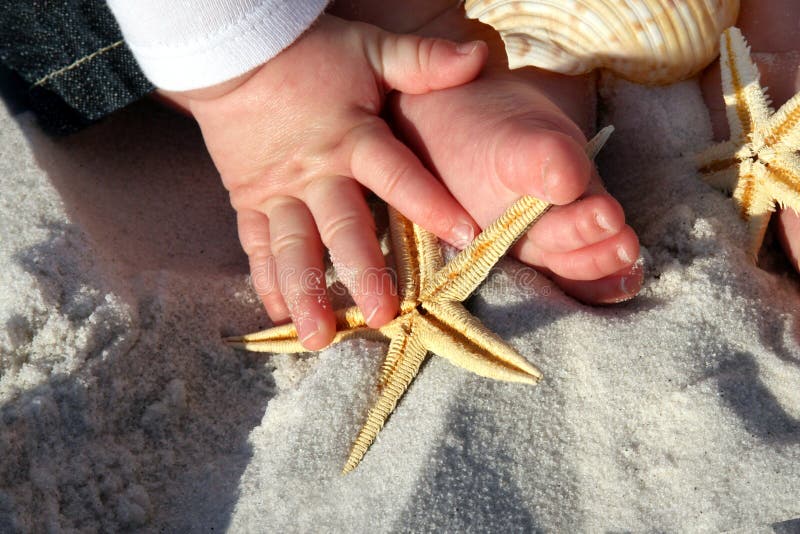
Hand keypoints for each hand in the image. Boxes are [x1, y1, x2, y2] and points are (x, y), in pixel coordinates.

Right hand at [160, 15, 486, 348]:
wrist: (232, 49)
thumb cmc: (311, 53)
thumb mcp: (370, 48)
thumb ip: (421, 61)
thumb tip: (477, 58)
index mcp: (353, 137)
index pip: (397, 174)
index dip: (431, 203)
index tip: (465, 235)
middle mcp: (316, 173)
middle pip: (343, 228)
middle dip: (364, 272)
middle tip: (384, 315)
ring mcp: (279, 192)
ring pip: (294, 249)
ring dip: (306, 293)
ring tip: (320, 337)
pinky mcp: (251, 202)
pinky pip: (258, 246)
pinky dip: (267, 280)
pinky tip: (280, 316)